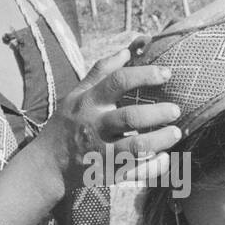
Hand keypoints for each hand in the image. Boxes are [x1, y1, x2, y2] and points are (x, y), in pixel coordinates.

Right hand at [36, 42, 181, 188]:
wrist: (48, 165)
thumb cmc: (67, 124)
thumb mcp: (77, 95)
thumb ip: (101, 72)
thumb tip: (127, 50)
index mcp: (89, 102)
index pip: (118, 82)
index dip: (145, 74)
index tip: (167, 73)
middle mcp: (95, 126)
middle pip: (130, 117)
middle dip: (157, 113)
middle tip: (176, 109)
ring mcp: (101, 151)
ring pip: (136, 147)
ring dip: (160, 140)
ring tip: (176, 133)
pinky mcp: (107, 173)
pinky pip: (136, 172)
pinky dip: (154, 166)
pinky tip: (165, 157)